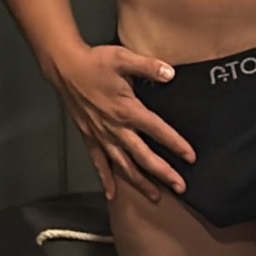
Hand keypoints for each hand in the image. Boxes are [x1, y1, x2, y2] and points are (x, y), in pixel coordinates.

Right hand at [51, 43, 196, 202]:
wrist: (65, 69)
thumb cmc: (95, 62)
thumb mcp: (123, 58)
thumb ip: (148, 66)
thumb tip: (171, 73)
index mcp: (127, 109)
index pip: (157, 130)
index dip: (175, 144)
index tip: (190, 157)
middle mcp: (115, 128)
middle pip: (143, 156)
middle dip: (163, 173)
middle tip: (181, 187)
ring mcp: (101, 136)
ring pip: (123, 165)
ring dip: (140, 182)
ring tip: (156, 196)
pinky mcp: (89, 137)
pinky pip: (99, 163)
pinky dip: (106, 179)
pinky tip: (112, 194)